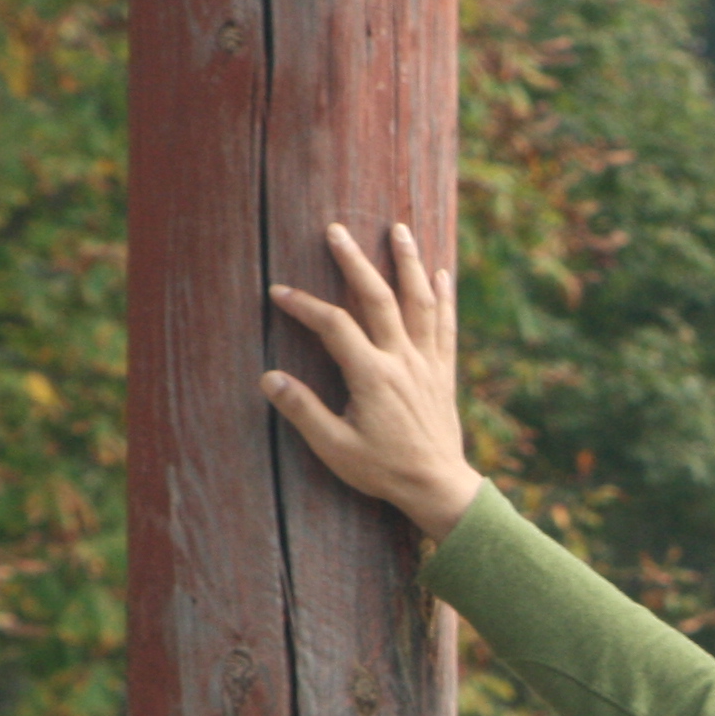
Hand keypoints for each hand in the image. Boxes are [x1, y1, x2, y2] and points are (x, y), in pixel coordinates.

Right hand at [263, 220, 481, 538]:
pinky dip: (443, 296)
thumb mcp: (335, 448)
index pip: (333, 326)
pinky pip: (445, 325)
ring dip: (408, 262)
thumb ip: (303, 411)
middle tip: (337, 230)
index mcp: (372, 376)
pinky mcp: (444, 372)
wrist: (438, 487)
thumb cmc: (384, 470)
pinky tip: (441, 272)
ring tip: (398, 228)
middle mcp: (403, 361)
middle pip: (379, 298)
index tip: (278, 292)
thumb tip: (268, 378)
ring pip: (419, 301)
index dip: (304, 305)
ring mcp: (427, 363)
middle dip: (355, 261)